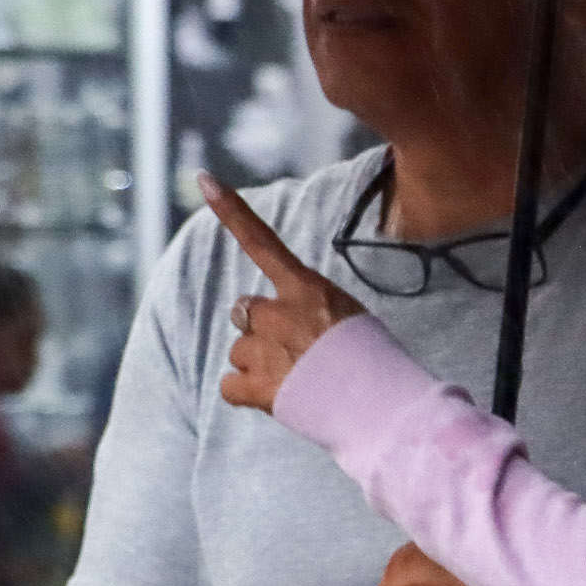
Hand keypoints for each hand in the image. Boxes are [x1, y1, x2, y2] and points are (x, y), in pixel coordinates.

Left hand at [200, 174, 363, 413]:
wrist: (381, 405)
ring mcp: (266, 349)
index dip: (231, 211)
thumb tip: (292, 329)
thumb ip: (312, 310)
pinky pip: (229, 385)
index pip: (262, 242)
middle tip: (296, 352)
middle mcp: (279, 313)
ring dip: (258, 364)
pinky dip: (245, 394)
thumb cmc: (375, 361)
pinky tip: (275, 398)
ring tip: (296, 380)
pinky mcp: (258, 387)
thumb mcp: (349, 316)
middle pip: (245, 311)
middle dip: (261, 329)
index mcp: (306, 288)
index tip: (204, 181)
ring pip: (238, 351)